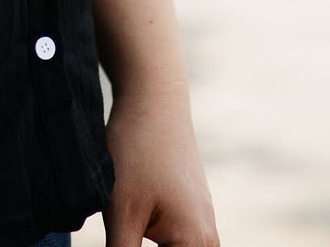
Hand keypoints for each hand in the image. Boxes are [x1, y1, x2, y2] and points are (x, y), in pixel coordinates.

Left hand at [103, 81, 219, 246]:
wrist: (153, 97)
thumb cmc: (137, 152)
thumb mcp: (122, 212)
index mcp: (197, 246)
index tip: (123, 242)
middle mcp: (208, 239)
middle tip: (122, 236)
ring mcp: (201, 222)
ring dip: (146, 245)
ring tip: (123, 232)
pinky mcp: (190, 209)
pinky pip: (178, 242)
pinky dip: (156, 243)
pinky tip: (132, 230)